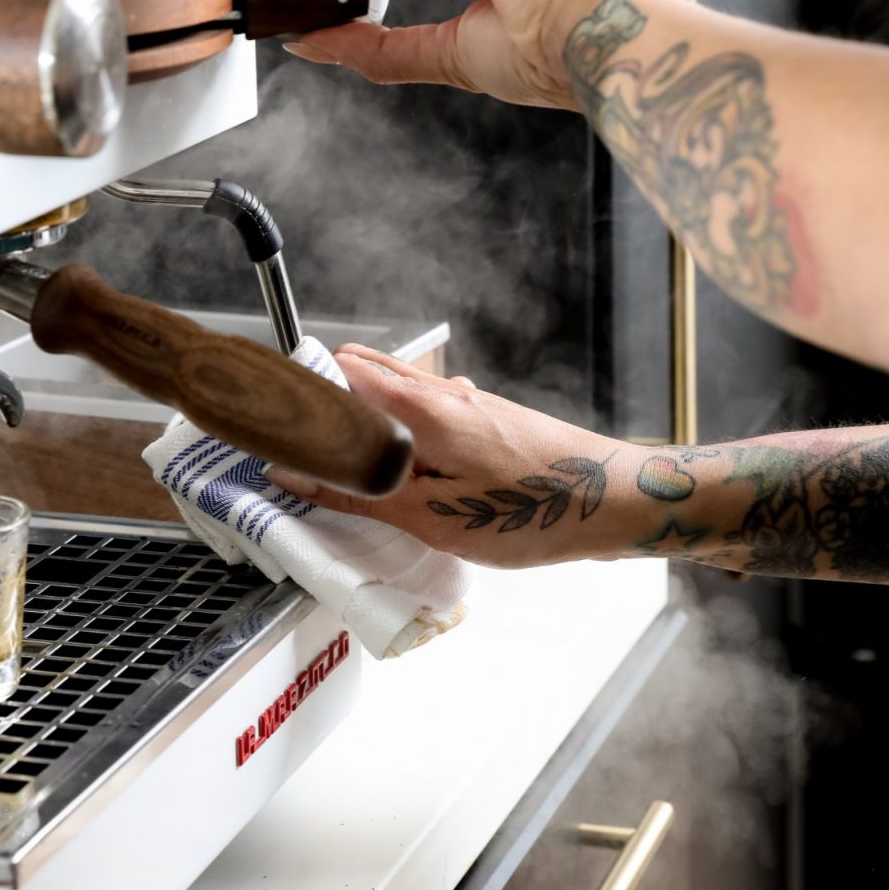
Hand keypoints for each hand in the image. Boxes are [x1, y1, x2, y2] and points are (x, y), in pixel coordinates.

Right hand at [267, 345, 636, 568]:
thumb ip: (359, 494)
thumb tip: (295, 478)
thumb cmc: (535, 509)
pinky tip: (403, 471)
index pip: (336, 372)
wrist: (619, 502)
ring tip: (341, 463)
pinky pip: (425, 410)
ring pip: (395, 391)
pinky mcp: (489, 418)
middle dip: (323, 401)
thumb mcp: (432, 517)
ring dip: (361, 417)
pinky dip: (398, 429)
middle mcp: (443, 391)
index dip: (296, 392)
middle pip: (361, 372)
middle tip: (295, 447)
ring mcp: (469, 401)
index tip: (269, 422)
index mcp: (420, 405)